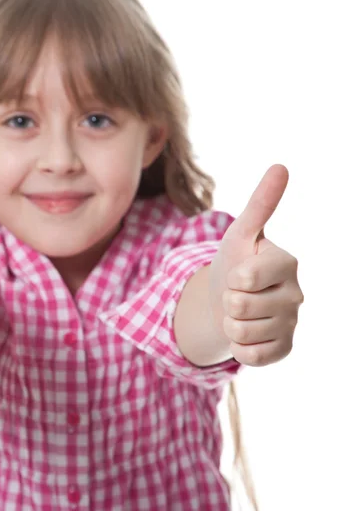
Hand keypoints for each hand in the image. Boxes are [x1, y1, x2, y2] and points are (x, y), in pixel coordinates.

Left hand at [209, 165, 303, 366]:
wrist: (226, 299)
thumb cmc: (234, 261)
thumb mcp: (240, 233)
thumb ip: (260, 204)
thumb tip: (281, 166)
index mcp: (287, 264)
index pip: (245, 277)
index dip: (231, 277)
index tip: (238, 272)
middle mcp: (296, 295)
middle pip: (239, 305)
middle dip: (227, 300)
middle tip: (235, 293)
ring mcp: (292, 325)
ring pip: (242, 332)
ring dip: (230, 323)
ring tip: (239, 312)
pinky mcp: (284, 350)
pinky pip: (251, 357)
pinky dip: (238, 347)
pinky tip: (246, 333)